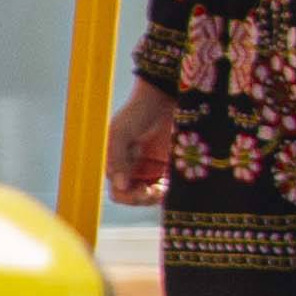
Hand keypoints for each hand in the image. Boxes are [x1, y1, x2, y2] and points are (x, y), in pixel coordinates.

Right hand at [106, 80, 172, 204]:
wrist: (166, 96)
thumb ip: (117, 157)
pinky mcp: (174, 165)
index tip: (143, 192)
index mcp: (119, 165)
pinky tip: (178, 184)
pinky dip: (175, 189)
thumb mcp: (121, 132)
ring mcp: (156, 168)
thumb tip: (120, 185)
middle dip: (147, 199)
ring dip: (162, 196)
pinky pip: (174, 185)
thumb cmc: (139, 112)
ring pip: (157, 195)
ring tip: (168, 188)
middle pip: (139, 198)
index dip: (129, 197)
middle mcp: (136, 170)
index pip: (120, 193)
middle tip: (157, 192)